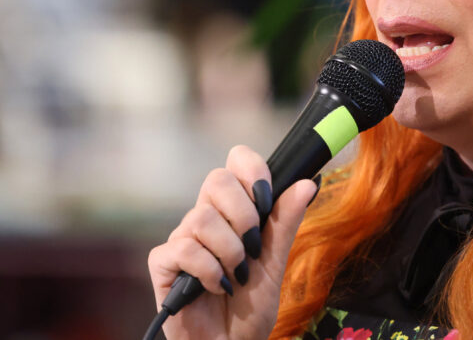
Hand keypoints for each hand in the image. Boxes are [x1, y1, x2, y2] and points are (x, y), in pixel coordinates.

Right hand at [147, 145, 317, 339]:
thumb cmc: (250, 308)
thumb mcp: (276, 263)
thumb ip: (286, 222)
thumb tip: (309, 182)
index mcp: (233, 211)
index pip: (235, 163)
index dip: (252, 170)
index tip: (266, 198)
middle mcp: (205, 218)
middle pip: (216, 179)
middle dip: (244, 215)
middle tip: (254, 248)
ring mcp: (182, 239)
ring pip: (202, 218)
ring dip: (229, 251)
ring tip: (237, 275)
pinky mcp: (163, 263)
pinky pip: (184, 248)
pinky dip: (208, 271)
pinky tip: (217, 287)